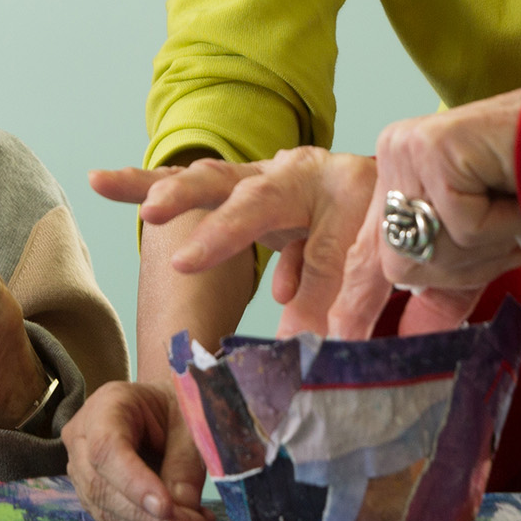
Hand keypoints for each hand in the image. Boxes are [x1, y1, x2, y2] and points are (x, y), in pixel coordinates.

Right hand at [65, 378, 210, 520]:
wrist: (165, 408)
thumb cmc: (177, 407)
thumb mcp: (190, 427)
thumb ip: (184, 466)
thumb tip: (181, 514)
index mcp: (106, 405)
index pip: (106, 448)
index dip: (133, 483)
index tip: (166, 508)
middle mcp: (83, 436)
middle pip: (101, 486)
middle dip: (147, 515)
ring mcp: (81, 466)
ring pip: (106, 509)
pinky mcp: (90, 492)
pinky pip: (113, 517)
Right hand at [92, 150, 472, 339]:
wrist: (413, 192)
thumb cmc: (396, 214)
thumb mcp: (374, 250)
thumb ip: (333, 293)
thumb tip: (296, 346)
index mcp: (311, 181)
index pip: (257, 208)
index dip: (221, 236)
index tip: (184, 261)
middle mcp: (282, 174)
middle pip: (222, 179)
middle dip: (179, 194)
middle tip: (148, 213)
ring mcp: (268, 184)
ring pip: (211, 183)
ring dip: (164, 190)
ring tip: (107, 183)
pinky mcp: (263, 202)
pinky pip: (218, 205)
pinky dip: (177, 205)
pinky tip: (123, 195)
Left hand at [328, 89, 520, 336]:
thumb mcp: (479, 245)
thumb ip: (443, 288)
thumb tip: (413, 343)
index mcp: (396, 174)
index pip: (367, 251)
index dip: (360, 300)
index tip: (344, 341)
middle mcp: (392, 155)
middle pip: (397, 262)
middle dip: (455, 271)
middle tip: (506, 239)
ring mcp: (408, 149)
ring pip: (431, 250)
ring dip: (488, 248)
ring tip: (517, 211)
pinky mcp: (433, 147)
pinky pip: (463, 225)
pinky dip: (503, 225)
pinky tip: (520, 198)